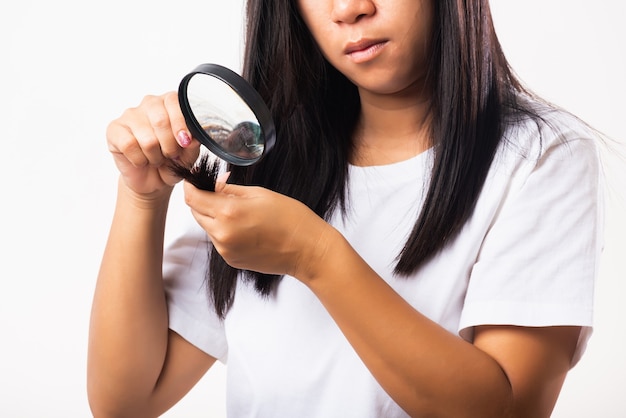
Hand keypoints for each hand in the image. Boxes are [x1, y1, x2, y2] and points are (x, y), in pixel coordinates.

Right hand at [106, 93, 199, 199]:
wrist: (154, 180)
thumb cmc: (172, 161)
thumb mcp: (189, 154)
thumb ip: (194, 143)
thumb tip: (193, 137)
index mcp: (169, 103)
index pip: (174, 101)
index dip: (181, 124)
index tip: (185, 142)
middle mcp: (149, 104)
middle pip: (160, 120)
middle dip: (169, 145)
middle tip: (171, 155)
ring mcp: (130, 115)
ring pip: (147, 138)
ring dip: (155, 156)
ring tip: (156, 158)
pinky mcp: (114, 129)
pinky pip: (129, 145)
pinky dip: (139, 160)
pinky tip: (141, 160)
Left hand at [183, 179, 333, 278]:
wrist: (307, 250)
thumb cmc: (291, 218)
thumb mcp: (259, 194)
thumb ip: (230, 190)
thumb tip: (215, 184)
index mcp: (228, 212)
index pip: (193, 198)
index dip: (191, 186)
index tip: (194, 180)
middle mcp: (223, 233)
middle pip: (196, 213)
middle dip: (203, 200)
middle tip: (220, 191)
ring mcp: (225, 250)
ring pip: (207, 227)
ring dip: (214, 216)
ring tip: (239, 212)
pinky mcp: (231, 260)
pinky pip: (219, 240)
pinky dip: (224, 231)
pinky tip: (245, 227)